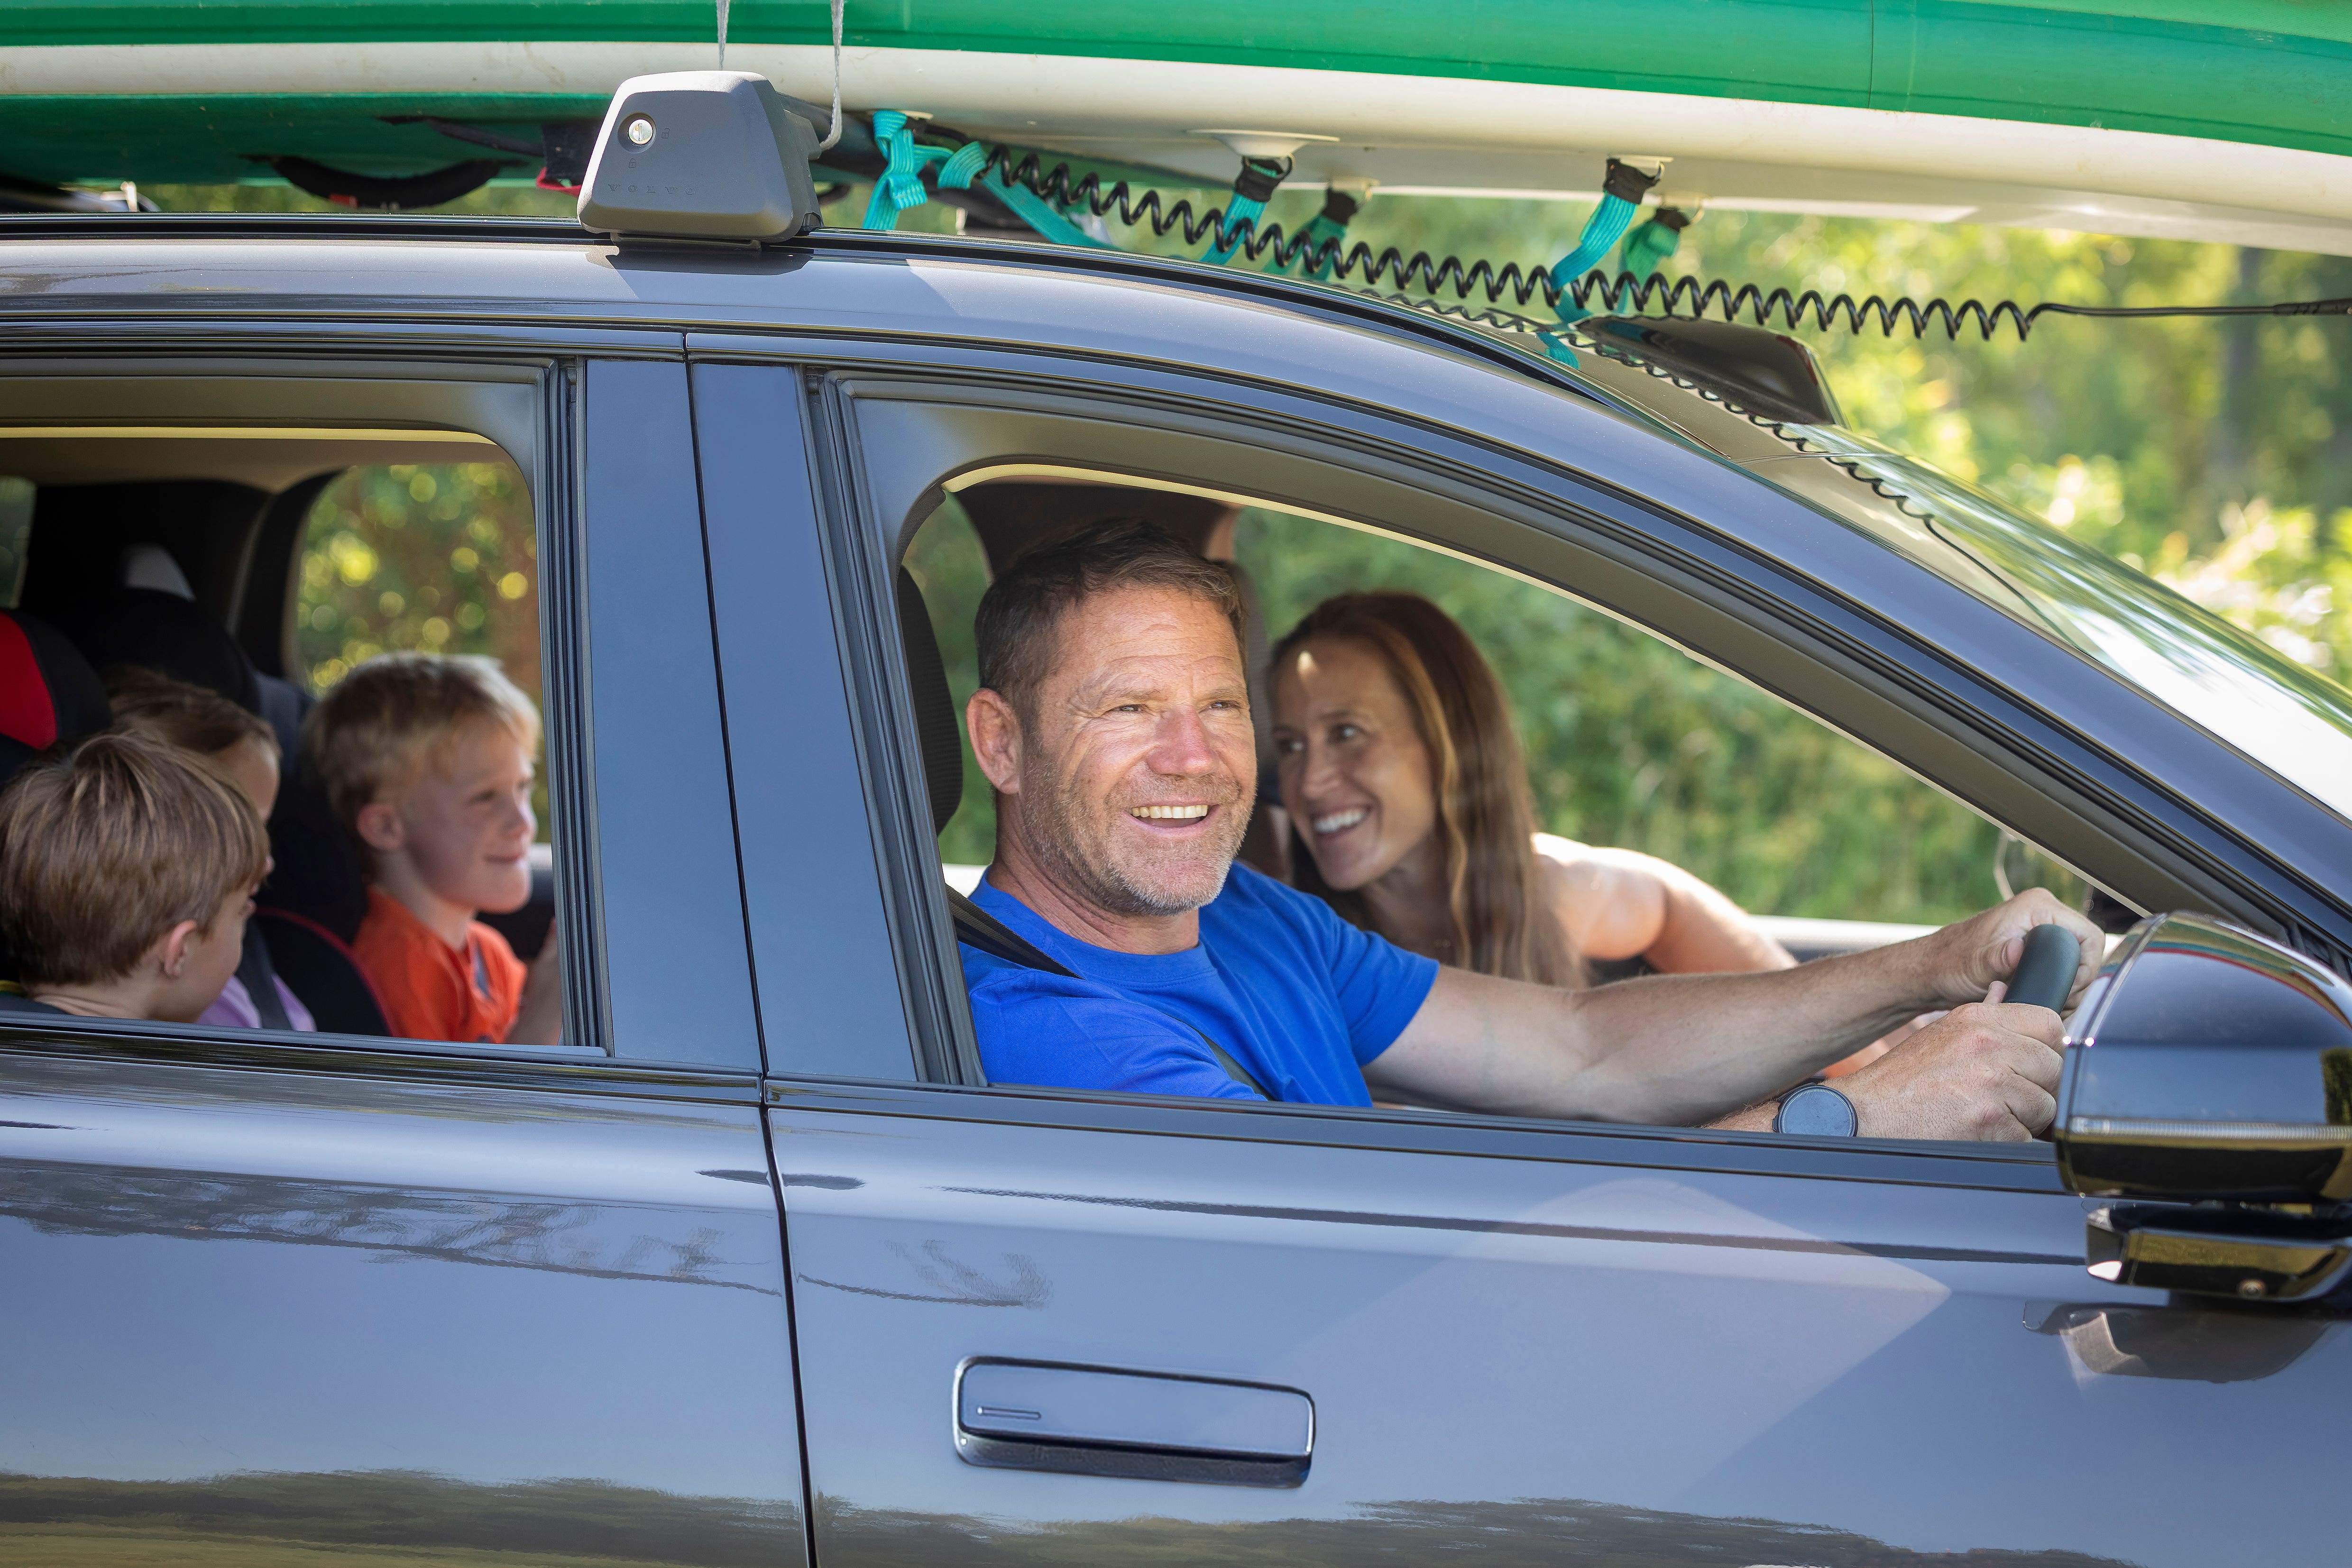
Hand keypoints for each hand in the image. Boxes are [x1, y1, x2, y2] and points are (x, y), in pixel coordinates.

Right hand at [1836, 998, 2064, 1140]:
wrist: (1865, 1116)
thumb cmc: (1901, 1082)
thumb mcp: (1942, 1035)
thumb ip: (1983, 1019)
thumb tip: (2005, 991)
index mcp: (1978, 1019)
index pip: (2051, 1025)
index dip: (2045, 1050)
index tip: (2027, 1066)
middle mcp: (1988, 1045)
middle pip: (2054, 1069)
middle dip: (2035, 1089)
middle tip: (1999, 1098)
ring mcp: (1991, 1084)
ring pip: (2046, 1107)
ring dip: (2022, 1120)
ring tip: (1981, 1115)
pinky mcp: (1991, 1122)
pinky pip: (2026, 1138)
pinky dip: (2007, 1143)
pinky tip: (1976, 1134)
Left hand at [1920, 889, 2101, 1009]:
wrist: (1936, 970)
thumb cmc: (1952, 962)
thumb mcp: (1977, 963)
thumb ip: (1998, 957)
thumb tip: (2016, 950)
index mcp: (2037, 907)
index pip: (2090, 936)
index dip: (2085, 967)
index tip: (2066, 990)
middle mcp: (2044, 915)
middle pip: (2087, 952)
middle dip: (2078, 981)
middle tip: (2057, 1002)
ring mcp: (2042, 931)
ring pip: (2079, 962)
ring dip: (2069, 987)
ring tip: (2049, 1004)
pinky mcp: (2038, 948)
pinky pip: (2065, 967)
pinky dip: (2059, 986)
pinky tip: (2044, 1000)